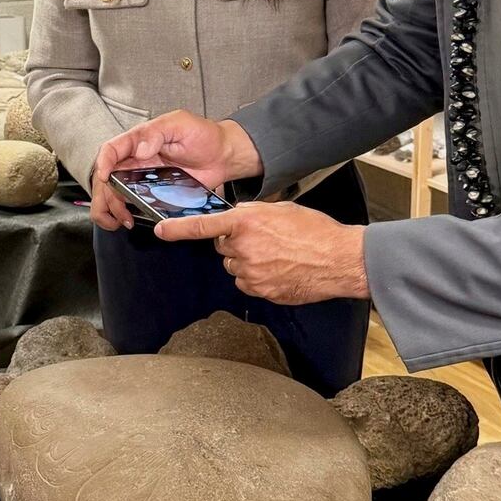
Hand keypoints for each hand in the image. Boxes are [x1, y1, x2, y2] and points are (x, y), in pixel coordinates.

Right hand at [89, 113, 261, 229]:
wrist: (223, 155)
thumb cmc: (204, 135)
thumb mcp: (181, 124)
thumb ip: (158, 132)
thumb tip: (141, 148)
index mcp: (140, 139)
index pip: (112, 149)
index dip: (104, 163)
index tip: (105, 177)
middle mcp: (137, 158)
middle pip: (107, 175)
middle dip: (105, 194)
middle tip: (116, 207)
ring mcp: (143, 176)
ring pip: (114, 191)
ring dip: (110, 207)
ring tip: (118, 220)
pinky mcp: (152, 191)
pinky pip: (132, 202)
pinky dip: (124, 212)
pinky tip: (128, 219)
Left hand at [155, 201, 369, 303]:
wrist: (339, 259)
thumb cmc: (316, 231)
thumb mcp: (280, 210)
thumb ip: (252, 213)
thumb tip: (237, 218)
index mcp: (246, 223)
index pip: (203, 226)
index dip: (178, 228)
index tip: (161, 230)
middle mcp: (244, 248)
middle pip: (222, 247)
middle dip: (235, 242)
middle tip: (262, 239)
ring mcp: (251, 273)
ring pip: (234, 266)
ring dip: (247, 260)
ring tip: (276, 254)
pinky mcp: (261, 291)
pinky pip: (246, 283)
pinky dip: (257, 277)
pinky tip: (278, 269)